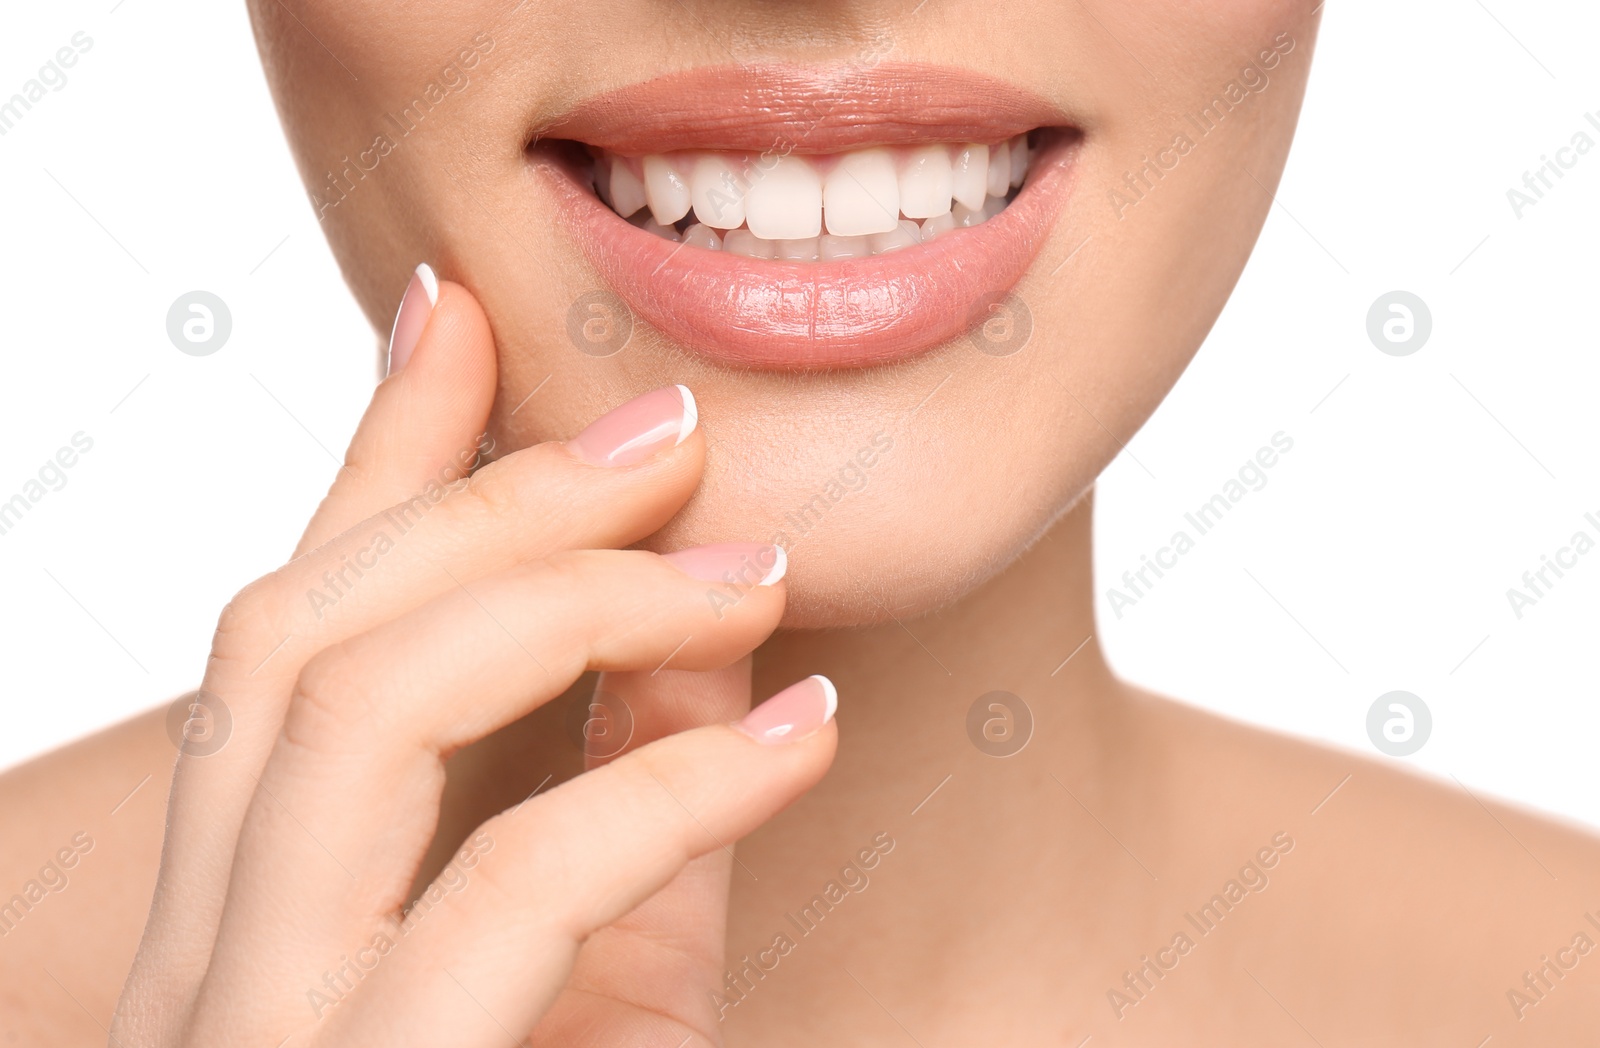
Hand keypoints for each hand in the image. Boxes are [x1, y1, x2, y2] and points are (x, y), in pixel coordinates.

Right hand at [110, 270, 836, 1045]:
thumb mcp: (623, 958)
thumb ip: (640, 796)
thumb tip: (695, 612)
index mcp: (249, 920)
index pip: (285, 640)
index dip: (373, 457)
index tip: (460, 310)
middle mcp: (208, 965)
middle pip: (301, 638)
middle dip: (491, 502)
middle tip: (672, 432)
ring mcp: (261, 1035)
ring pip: (361, 713)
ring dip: (578, 598)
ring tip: (755, 568)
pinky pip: (516, 878)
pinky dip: (676, 782)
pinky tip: (799, 744)